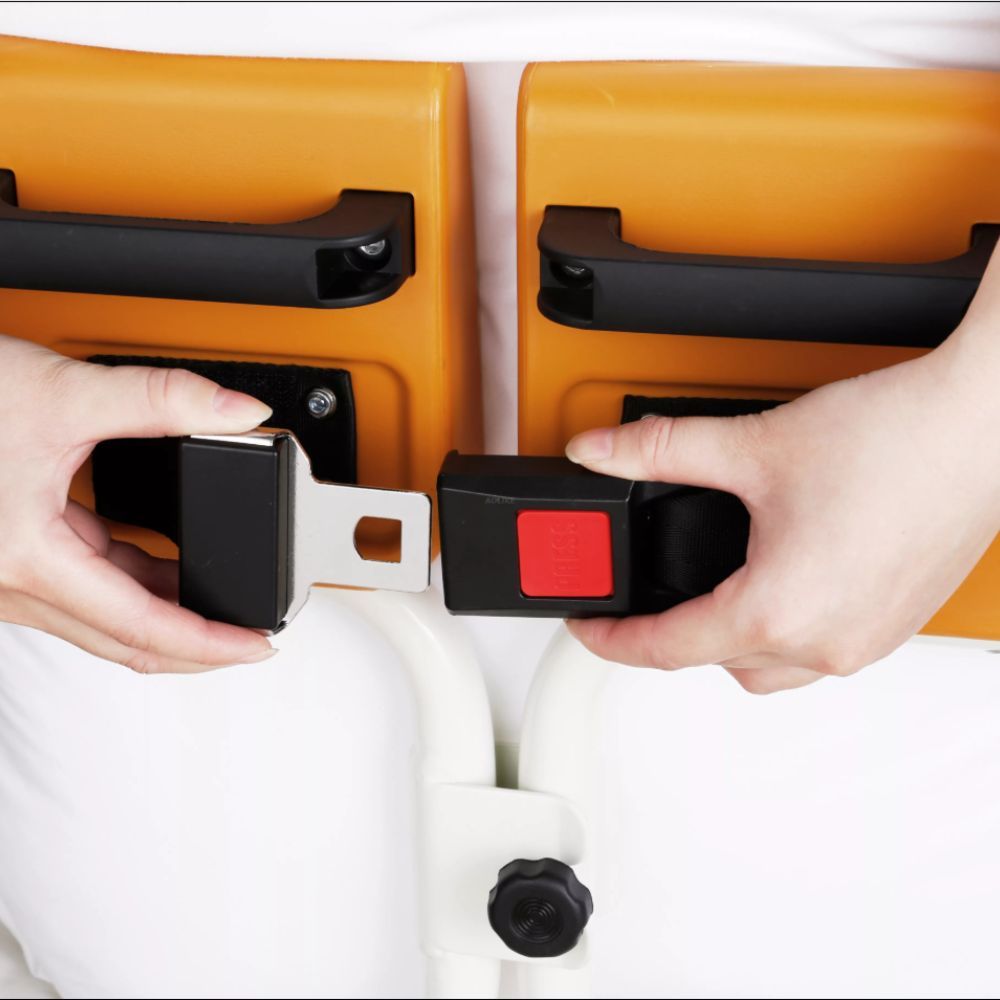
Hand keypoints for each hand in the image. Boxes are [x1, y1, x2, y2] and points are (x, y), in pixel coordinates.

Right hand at [0, 336, 276, 672]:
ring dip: (165, 614)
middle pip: (124, 639)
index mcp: (25, 558)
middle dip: (197, 644)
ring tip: (224, 601)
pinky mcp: (11, 559)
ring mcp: (7, 579)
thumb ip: (162, 399)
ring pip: (102, 618)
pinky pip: (82, 591)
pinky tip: (166, 568)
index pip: (140, 625)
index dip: (210, 642)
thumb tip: (238, 410)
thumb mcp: (61, 392)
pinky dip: (131, 586)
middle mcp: (10, 584)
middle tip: (253, 639)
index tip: (259, 647)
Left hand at [564, 308, 999, 693]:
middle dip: (670, 636)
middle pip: (716, 663)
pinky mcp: (895, 624)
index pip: (664, 649)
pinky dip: (783, 630)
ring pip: (770, 668)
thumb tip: (600, 451)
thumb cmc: (897, 440)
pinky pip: (819, 653)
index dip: (609, 638)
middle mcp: (826, 643)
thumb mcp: (752, 446)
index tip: (587, 625)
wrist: (985, 423)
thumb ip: (658, 451)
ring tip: (704, 595)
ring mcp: (867, 641)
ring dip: (730, 640)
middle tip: (640, 602)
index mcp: (779, 613)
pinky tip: (777, 584)